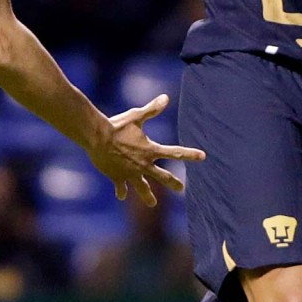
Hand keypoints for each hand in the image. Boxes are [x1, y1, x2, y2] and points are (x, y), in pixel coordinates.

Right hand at [84, 93, 204, 205]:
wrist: (98, 137)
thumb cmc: (117, 125)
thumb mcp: (136, 116)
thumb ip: (152, 109)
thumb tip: (166, 97)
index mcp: (150, 150)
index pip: (175, 153)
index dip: (190, 154)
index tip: (203, 156)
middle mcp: (143, 165)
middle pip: (162, 177)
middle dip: (173, 183)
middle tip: (181, 189)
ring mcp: (130, 173)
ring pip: (142, 188)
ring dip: (147, 196)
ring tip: (152, 204)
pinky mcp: (117, 177)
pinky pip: (121, 187)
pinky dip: (121, 191)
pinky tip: (122, 196)